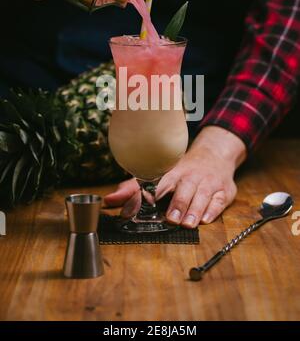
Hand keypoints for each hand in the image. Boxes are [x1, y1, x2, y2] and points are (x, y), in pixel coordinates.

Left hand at [104, 126, 246, 226]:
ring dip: (195, 210)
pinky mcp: (223, 192)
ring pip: (202, 196)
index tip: (144, 205)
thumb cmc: (183, 171)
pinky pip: (219, 201)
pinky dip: (213, 209)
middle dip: (178, 203)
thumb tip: (109, 200)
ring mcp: (208, 184)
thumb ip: (134, 189)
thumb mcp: (160, 175)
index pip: (160, 183)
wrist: (215, 156)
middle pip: (184, 189)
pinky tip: (207, 218)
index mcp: (172, 173)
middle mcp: (190, 177)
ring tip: (188, 223)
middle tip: (172, 218)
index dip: (150, 194)